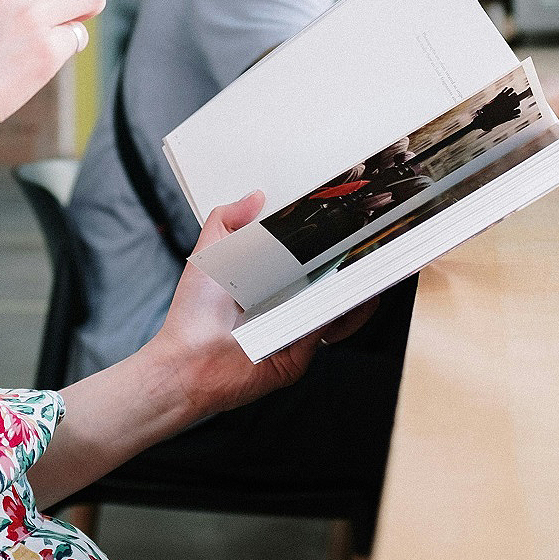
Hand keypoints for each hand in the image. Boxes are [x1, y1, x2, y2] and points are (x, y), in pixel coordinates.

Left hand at [149, 192, 375, 419]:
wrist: (189, 363)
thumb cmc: (194, 313)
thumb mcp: (207, 255)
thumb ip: (226, 220)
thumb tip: (256, 196)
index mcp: (268, 276)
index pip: (305, 252)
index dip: (324, 236)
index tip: (342, 217)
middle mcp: (287, 300)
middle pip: (331, 274)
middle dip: (350, 255)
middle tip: (365, 235)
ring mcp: (298, 323)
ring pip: (341, 300)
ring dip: (358, 281)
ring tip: (369, 259)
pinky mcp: (305, 349)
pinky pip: (334, 327)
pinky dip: (351, 311)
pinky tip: (356, 292)